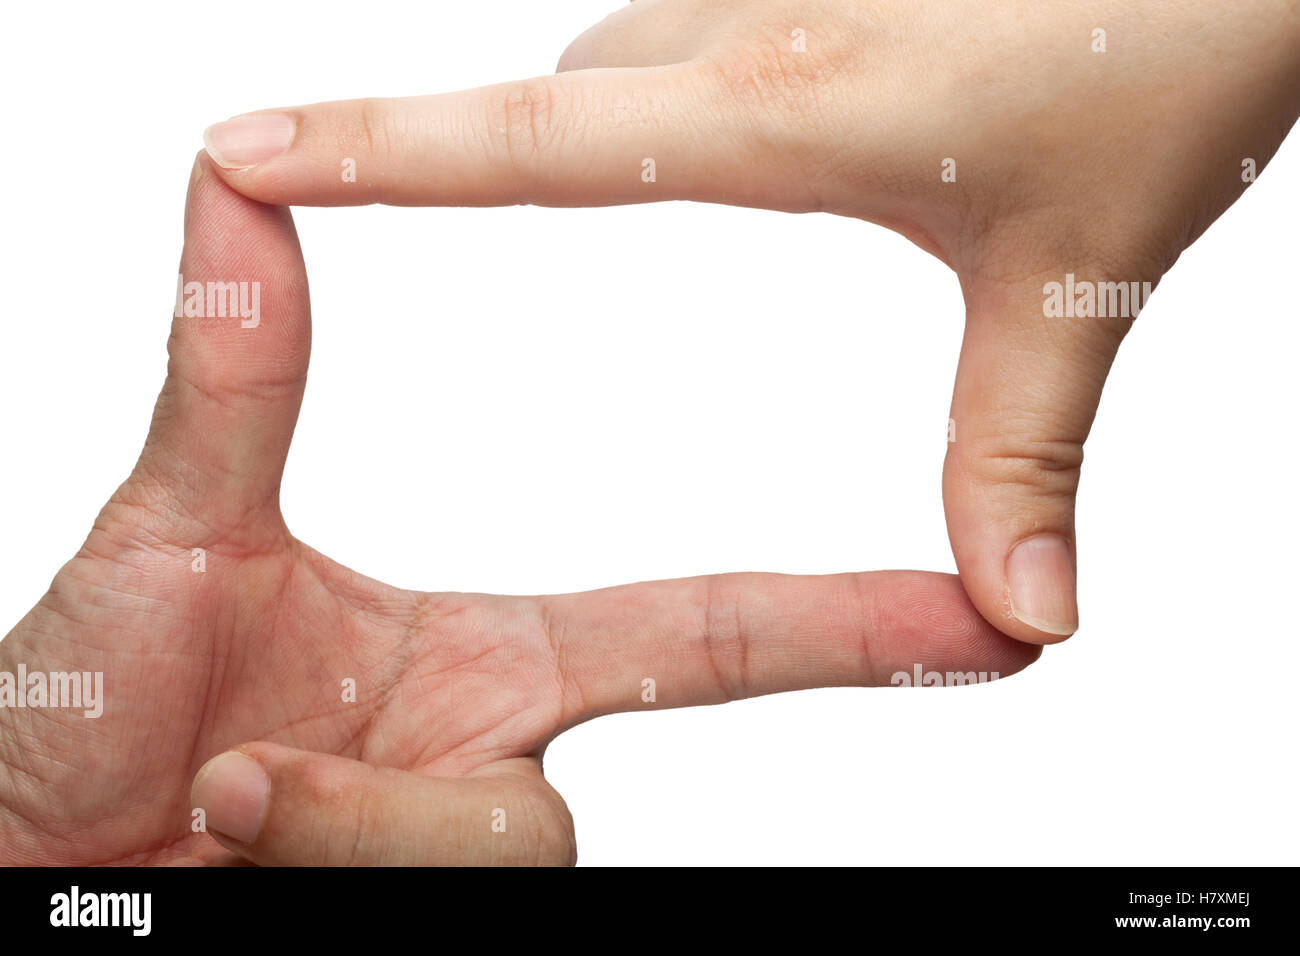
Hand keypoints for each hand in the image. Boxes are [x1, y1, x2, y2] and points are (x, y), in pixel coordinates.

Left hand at [0, 156, 1036, 865]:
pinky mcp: (430, 913)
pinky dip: (329, 849)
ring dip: (343, 823)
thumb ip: (237, 374)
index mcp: (480, 666)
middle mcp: (486, 768)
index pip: (697, 639)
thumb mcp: (167, 535)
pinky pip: (454, 879)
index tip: (975, 626)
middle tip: (242, 782)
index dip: (842, 628)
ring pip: (502, 853)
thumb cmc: (77, 717)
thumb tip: (237, 185)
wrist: (19, 862)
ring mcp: (452, 862)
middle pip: (552, 812)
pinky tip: (231, 836)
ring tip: (212, 803)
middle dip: (423, 813)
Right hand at [199, 0, 1299, 641]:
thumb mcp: (1083, 274)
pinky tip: (749, 99)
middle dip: (500, 150)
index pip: (530, 138)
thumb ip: (1024, 452)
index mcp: (792, 106)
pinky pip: (697, 2)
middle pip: (566, 90)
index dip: (372, 151)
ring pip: (630, 41)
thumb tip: (1025, 609)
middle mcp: (763, 16)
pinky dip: (685, 65)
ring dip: (609, 107)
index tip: (242, 149)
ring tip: (646, 181)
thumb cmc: (1186, 41)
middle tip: (398, 185)